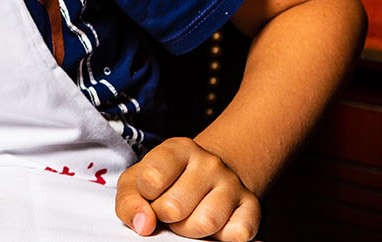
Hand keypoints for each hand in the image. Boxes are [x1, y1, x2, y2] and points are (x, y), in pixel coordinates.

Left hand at [115, 137, 260, 239]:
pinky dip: (221, 238)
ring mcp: (233, 184)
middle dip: (166, 217)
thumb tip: (143, 224)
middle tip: (170, 211)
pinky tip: (214, 225)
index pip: (151, 178)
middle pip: (175, 207)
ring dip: (190, 230)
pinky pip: (237, 234)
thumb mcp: (138, 182)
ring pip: (205, 224)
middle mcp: (210, 162)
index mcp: (178, 149)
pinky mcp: (252, 207)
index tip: (151, 194)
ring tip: (190, 217)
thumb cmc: (167, 182)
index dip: (146, 196)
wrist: (211, 177)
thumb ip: (129, 201)